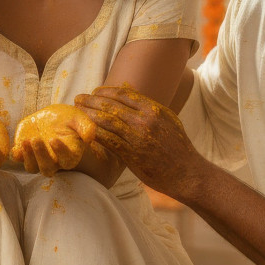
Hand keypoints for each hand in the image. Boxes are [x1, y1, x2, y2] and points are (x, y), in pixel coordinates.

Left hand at [10, 104, 98, 175]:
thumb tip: (90, 136)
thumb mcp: (77, 117)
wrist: (51, 116)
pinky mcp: (25, 151)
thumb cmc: (67, 118)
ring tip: (25, 141)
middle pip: (47, 169)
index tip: (54, 139)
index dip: (61, 153)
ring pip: (32, 167)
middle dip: (41, 156)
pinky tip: (16, 147)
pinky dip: (16, 155)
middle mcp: (54, 161)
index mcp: (70, 154)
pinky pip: (19, 159)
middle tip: (36, 139)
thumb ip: (85, 126)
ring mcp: (38, 158)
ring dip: (28, 157)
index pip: (67, 160)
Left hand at [74, 85, 197, 199]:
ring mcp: (137, 138)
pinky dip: (95, 133)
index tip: (95, 91)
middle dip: (92, 100)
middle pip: (111, 106)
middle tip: (78, 98)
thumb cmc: (178, 146)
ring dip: (89, 115)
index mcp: (154, 110)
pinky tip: (85, 130)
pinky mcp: (132, 155)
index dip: (106, 91)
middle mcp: (145, 121)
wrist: (187, 173)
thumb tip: (129, 92)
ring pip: (107, 122)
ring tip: (77, 111)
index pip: (124, 95)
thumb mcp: (168, 120)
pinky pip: (108, 141)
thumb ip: (148, 107)